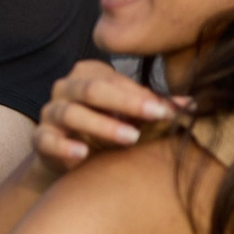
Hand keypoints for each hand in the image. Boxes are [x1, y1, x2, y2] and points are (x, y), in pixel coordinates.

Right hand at [34, 59, 187, 172]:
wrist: (73, 158)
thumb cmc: (109, 128)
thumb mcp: (133, 116)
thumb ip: (157, 108)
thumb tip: (193, 105)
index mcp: (88, 75)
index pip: (115, 81)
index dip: (143, 96)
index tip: (169, 111)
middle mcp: (65, 89)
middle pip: (92, 90)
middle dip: (126, 103)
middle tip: (157, 115)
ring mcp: (50, 113)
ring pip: (70, 113)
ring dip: (102, 125)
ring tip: (130, 137)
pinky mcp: (40, 139)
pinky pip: (47, 140)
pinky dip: (64, 147)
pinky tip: (83, 153)